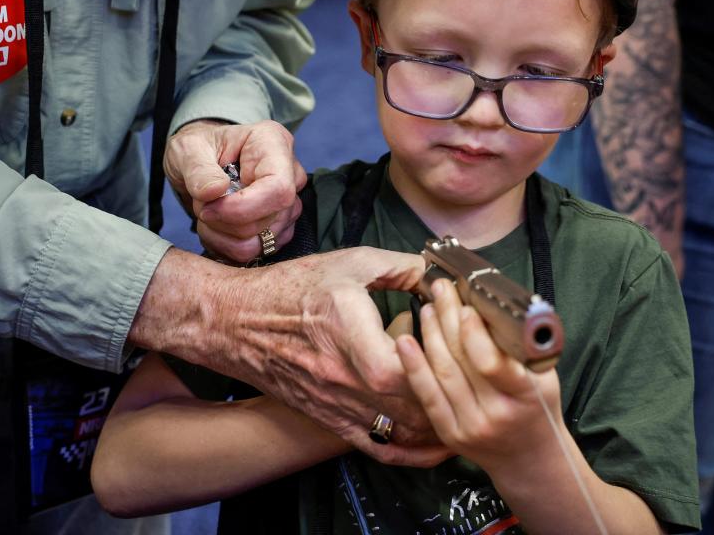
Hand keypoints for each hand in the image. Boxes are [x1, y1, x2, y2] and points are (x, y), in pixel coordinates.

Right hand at [134, 247, 451, 466]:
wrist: (238, 322)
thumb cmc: (290, 289)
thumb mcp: (348, 262)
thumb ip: (398, 265)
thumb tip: (436, 275)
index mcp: (347, 330)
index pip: (400, 367)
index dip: (436, 360)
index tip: (458, 342)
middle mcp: (342, 374)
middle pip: (409, 404)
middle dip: (448, 392)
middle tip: (475, 377)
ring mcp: (336, 402)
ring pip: (401, 431)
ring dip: (438, 423)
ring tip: (466, 408)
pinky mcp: (331, 418)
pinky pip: (378, 448)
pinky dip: (412, 451)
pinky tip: (434, 444)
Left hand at [163, 119, 305, 261]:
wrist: (199, 164)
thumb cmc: (198, 150)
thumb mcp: (187, 150)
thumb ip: (198, 169)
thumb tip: (216, 191)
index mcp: (273, 144)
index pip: (278, 188)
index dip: (243, 208)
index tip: (209, 208)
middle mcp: (290, 174)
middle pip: (270, 219)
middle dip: (226, 222)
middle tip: (201, 205)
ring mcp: (288, 203)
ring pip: (263, 241)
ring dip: (224, 237)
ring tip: (207, 213)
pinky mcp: (280, 227)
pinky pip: (257, 252)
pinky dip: (228, 246)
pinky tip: (216, 228)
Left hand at [396, 278, 560, 474]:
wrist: (528, 457)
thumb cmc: (538, 407)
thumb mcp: (543, 376)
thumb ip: (519, 348)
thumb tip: (488, 305)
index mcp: (525, 396)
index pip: (492, 362)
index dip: (474, 333)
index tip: (464, 306)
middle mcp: (495, 414)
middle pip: (462, 361)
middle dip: (448, 319)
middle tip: (440, 290)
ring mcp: (469, 426)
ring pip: (443, 373)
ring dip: (431, 334)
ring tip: (429, 307)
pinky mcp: (449, 432)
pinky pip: (427, 395)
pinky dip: (414, 366)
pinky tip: (405, 342)